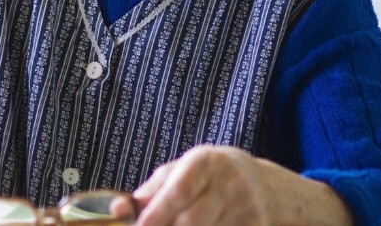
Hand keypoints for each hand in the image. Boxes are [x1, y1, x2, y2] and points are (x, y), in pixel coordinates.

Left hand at [131, 145, 352, 225]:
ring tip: (178, 225)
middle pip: (193, 220)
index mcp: (206, 161)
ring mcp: (248, 207)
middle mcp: (231, 182)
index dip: (158, 213)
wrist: (262, 184)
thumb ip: (151, 190)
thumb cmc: (208, 177)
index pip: (180, 190)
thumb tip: (118, 209)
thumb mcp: (181, 171)